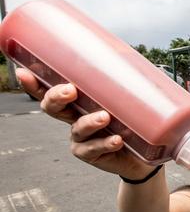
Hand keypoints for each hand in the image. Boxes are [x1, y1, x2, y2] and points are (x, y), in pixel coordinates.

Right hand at [16, 68, 152, 178]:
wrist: (144, 154)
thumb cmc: (133, 121)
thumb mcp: (129, 98)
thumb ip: (125, 82)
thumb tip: (132, 57)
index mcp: (77, 102)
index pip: (50, 90)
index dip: (34, 83)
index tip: (24, 72)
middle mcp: (74, 118)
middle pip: (53, 108)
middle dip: (56, 97)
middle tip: (70, 90)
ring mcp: (81, 138)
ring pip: (78, 128)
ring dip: (89, 122)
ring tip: (105, 117)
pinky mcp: (92, 154)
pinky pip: (94, 148)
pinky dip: (105, 143)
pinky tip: (116, 140)